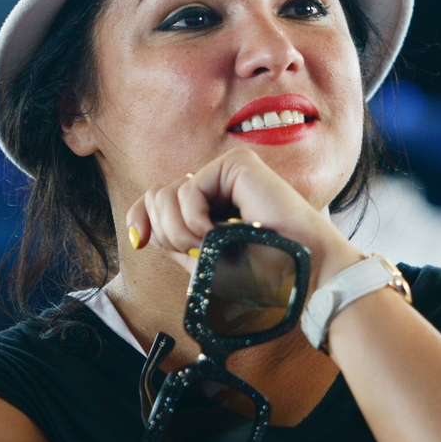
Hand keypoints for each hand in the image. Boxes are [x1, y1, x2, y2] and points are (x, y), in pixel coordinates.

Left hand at [125, 148, 364, 287]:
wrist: (301, 276)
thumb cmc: (264, 276)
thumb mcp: (204, 262)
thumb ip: (173, 242)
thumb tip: (141, 229)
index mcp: (210, 207)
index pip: (157, 201)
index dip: (141, 218)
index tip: (140, 242)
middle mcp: (217, 186)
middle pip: (156, 196)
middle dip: (166, 233)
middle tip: (195, 253)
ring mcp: (227, 173)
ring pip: (166, 194)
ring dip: (181, 231)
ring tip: (211, 246)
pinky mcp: (237, 165)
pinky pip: (187, 190)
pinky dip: (194, 220)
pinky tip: (217, 233)